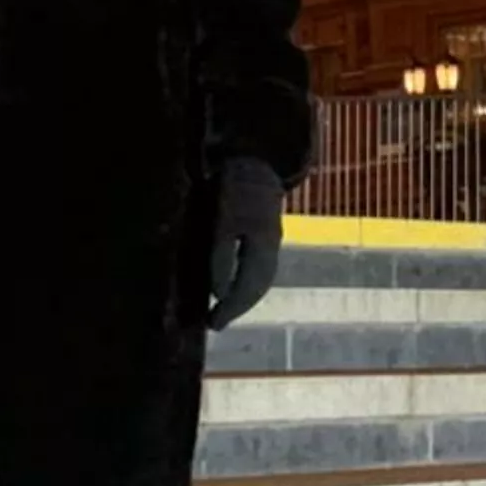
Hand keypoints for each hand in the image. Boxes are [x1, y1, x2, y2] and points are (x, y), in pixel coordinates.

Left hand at [207, 156, 283, 330]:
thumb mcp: (224, 221)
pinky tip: (235, 286)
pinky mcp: (266, 234)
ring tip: (225, 311)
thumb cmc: (235, 188)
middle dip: (237, 308)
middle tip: (216, 323)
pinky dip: (247, 284)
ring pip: (260, 280)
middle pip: (257, 288)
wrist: (255, 161)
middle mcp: (271, 248)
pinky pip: (260, 269)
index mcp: (263, 247)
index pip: (249, 288)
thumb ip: (222, 255)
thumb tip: (219, 292)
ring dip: (243, 298)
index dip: (232, 309)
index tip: (213, 325)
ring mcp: (271, 241)